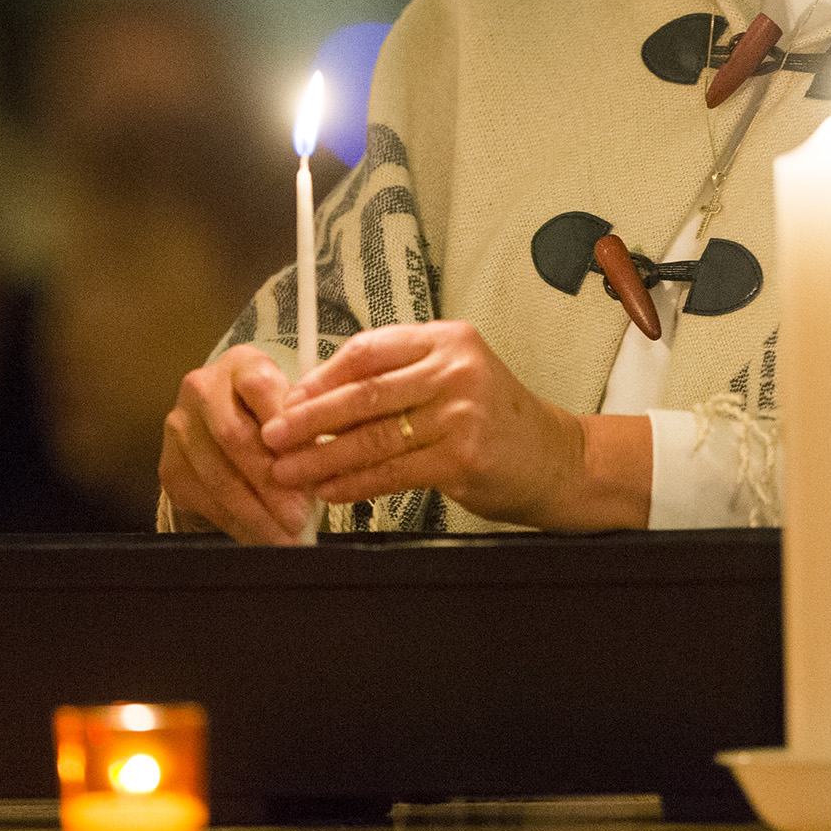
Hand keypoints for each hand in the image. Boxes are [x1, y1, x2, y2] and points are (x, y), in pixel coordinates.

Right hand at [159, 346, 318, 543]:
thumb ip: (304, 427)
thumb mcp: (295, 407)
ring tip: (283, 537)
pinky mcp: (169, 465)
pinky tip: (258, 536)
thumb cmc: (274, 415)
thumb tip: (320, 470)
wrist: (226, 423)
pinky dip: (234, 522)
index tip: (307, 463)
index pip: (260, 388)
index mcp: (241, 364)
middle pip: (234, 437)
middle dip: (270, 483)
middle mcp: (202, 388)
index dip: (284, 426)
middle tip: (298, 516)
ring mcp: (179, 427)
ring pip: (217, 476)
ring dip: (254, 513)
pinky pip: (202, 499)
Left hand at [259, 321, 649, 530]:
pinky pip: (393, 472)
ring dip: (323, 457)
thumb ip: (400, 379)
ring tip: (289, 471)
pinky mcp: (462, 457)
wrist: (558, 459)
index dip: (321, 377)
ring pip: (373, 437)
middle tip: (273, 436)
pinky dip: (355, 484)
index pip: (368, 350)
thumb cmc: (498, 420)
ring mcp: (461, 412)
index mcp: (447, 340)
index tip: (289, 399)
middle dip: (309, 418)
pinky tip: (331, 490)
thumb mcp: (455, 378)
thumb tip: (321, 397)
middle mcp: (455, 369)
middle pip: (363, 393)